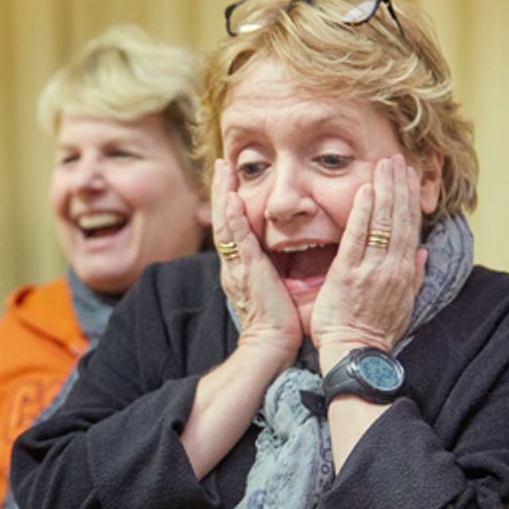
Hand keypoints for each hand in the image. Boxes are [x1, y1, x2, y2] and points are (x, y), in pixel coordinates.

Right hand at [210, 159, 301, 362]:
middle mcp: (234, 263)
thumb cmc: (278, 323)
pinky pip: (237, 241)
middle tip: (221, 163)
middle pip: (223, 219)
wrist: (270, 345)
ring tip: (222, 169)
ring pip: (225, 224)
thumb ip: (274, 269)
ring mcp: (238, 267)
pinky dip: (232, 218)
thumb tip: (287, 255)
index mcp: (241, 267)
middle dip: (220, 189)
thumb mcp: (274, 288)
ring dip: (222, 194)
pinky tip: (231, 199)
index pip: (233, 228)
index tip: (231, 180)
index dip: (229, 202)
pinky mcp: (247, 272)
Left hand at [311, 153, 426, 364]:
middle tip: (397, 158)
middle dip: (400, 185)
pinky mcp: (349, 273)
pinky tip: (366, 191)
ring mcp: (372, 268)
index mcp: (404, 272)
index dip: (411, 200)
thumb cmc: (374, 333)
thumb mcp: (403, 305)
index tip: (410, 176)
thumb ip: (413, 277)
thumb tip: (423, 254)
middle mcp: (392, 266)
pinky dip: (363, 213)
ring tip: (385, 163)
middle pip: (400, 218)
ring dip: (385, 190)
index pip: (410, 228)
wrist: (356, 354)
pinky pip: (357, 238)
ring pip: (383, 222)